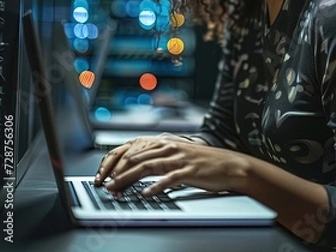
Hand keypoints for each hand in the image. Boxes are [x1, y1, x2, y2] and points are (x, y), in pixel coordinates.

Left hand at [94, 133, 250, 196]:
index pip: (135, 149)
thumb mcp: (178, 155)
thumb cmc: (203, 163)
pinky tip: (147, 193)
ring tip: (117, 188)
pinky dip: (156, 186)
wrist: (229, 164)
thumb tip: (139, 167)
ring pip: (148, 166)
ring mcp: (179, 158)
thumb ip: (160, 158)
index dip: (119, 161)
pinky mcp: (189, 171)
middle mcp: (170, 147)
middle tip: (106, 184)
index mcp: (165, 142)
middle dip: (119, 171)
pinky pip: (169, 178)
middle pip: (138, 158)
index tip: (106, 174)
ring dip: (129, 178)